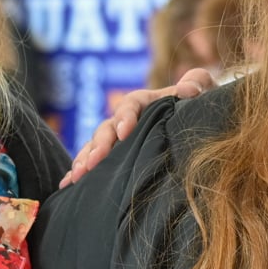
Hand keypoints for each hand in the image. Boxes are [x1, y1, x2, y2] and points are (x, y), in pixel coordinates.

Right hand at [60, 67, 217, 185]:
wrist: (190, 121)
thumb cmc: (196, 104)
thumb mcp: (200, 91)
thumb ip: (198, 84)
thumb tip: (189, 89)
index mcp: (144, 102)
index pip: (132, 105)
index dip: (127, 117)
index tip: (125, 132)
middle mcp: (125, 119)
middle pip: (107, 128)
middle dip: (99, 145)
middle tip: (94, 161)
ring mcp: (114, 138)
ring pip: (94, 146)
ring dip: (84, 159)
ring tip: (78, 175)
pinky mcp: (110, 156)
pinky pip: (90, 161)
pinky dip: (77, 171)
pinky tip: (67, 185)